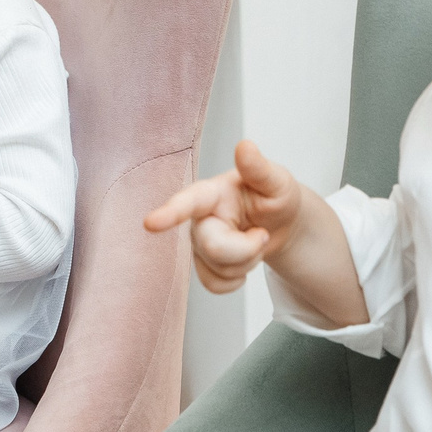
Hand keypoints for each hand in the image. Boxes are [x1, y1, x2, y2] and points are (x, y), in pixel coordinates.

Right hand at [144, 140, 312, 294]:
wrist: (281, 225)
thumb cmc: (275, 197)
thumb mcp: (277, 181)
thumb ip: (259, 168)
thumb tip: (245, 146)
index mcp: (211, 193)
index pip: (188, 202)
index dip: (170, 213)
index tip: (150, 223)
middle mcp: (198, 218)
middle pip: (212, 247)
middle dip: (247, 249)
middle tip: (263, 234)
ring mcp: (198, 242)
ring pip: (217, 269)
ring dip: (247, 262)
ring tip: (254, 241)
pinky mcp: (203, 265)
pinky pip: (215, 285)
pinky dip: (236, 281)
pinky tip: (244, 263)